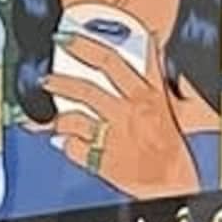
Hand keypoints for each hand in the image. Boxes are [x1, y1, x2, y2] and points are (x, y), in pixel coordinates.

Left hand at [48, 30, 195, 196]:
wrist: (173, 183)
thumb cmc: (173, 148)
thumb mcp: (173, 103)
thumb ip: (158, 75)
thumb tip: (153, 46)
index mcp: (147, 95)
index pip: (113, 61)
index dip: (86, 45)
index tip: (69, 37)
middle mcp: (127, 112)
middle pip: (87, 88)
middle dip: (62, 79)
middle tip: (48, 77)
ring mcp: (112, 136)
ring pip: (73, 117)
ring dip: (59, 116)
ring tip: (54, 116)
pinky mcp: (102, 159)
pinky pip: (72, 147)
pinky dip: (67, 144)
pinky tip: (69, 142)